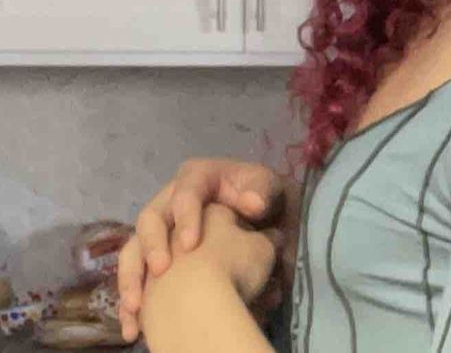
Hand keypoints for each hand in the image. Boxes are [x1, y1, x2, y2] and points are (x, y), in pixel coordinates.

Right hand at [117, 157, 296, 341]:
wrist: (255, 217)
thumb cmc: (258, 196)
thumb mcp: (265, 187)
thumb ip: (261, 193)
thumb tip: (252, 204)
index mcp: (196, 179)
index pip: (186, 195)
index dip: (185, 218)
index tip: (191, 245)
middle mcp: (170, 202)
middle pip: (150, 219)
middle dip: (152, 245)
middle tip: (161, 270)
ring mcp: (159, 230)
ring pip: (133, 249)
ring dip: (131, 278)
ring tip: (136, 307)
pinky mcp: (154, 256)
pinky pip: (134, 277)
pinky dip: (132, 302)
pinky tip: (134, 325)